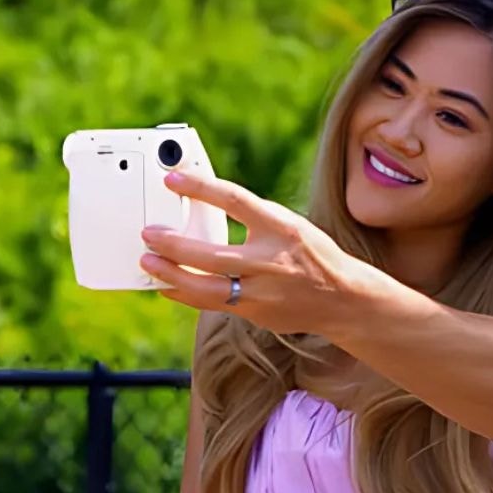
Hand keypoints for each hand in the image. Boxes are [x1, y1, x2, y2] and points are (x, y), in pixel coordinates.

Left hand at [138, 169, 364, 335]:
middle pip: (211, 255)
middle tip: (150, 235)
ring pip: (207, 288)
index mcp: (283, 229)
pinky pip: (213, 304)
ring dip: (172, 276)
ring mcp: (263, 292)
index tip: (172, 179)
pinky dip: (187, 293)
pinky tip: (169, 285)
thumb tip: (207, 206)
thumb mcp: (290, 225)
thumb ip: (254, 217)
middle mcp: (272, 262)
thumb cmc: (312, 255)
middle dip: (174, 246)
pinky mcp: (257, 313)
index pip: (236, 201)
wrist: (343, 299)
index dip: (201, 188)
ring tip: (149, 264)